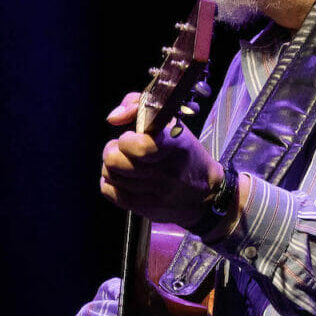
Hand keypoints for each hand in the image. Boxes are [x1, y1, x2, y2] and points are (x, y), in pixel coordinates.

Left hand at [100, 91, 222, 226]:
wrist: (206, 194)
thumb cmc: (185, 153)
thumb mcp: (172, 122)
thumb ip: (140, 106)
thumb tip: (113, 117)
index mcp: (174, 146)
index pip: (139, 147)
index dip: (127, 141)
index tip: (132, 137)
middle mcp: (165, 172)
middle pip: (115, 161)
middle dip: (113, 151)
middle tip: (122, 150)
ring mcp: (155, 193)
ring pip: (111, 176)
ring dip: (111, 166)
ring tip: (123, 163)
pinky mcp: (146, 208)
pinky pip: (110, 193)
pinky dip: (109, 183)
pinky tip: (120, 178)